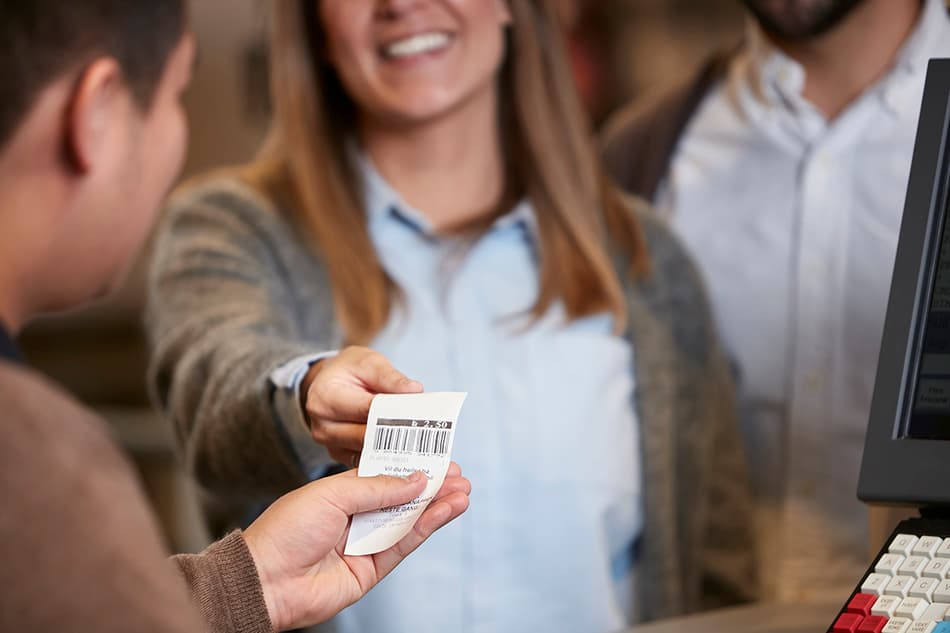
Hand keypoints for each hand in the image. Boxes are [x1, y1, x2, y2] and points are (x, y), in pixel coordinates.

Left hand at [243, 463, 469, 630]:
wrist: (264, 580)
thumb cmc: (285, 531)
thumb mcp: (332, 493)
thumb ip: (378, 487)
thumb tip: (416, 479)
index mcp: (341, 492)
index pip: (385, 474)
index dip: (411, 465)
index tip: (437, 455)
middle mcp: (356, 516)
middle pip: (402, 497)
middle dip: (431, 485)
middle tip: (459, 473)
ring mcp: (365, 542)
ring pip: (409, 520)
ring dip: (437, 504)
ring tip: (464, 490)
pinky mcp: (373, 568)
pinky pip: (405, 543)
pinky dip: (428, 526)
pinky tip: (447, 510)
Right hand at [301, 346, 422, 465]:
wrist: (327, 382)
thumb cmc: (348, 370)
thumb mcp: (368, 362)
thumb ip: (389, 376)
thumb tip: (415, 390)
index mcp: (325, 398)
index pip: (366, 409)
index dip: (396, 413)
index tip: (422, 416)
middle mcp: (323, 426)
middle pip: (367, 436)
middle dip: (399, 435)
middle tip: (429, 434)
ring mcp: (329, 445)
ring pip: (369, 453)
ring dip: (396, 449)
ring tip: (423, 444)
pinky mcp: (339, 456)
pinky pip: (367, 461)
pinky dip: (388, 457)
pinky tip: (409, 452)